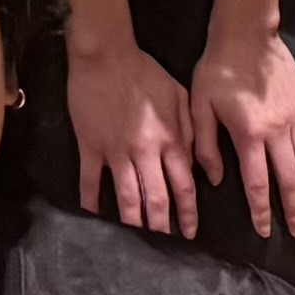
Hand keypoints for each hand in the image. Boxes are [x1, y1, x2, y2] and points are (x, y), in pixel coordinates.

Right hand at [67, 37, 204, 237]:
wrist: (106, 55)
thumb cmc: (146, 72)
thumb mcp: (181, 97)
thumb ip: (194, 132)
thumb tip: (204, 166)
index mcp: (170, 139)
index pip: (183, 185)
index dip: (188, 212)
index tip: (190, 230)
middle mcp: (145, 151)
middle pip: (156, 198)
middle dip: (162, 224)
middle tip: (164, 239)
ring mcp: (116, 151)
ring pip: (126, 196)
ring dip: (132, 219)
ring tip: (136, 233)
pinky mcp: (90, 146)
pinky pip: (90, 181)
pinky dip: (91, 201)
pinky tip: (94, 214)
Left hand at [185, 22, 294, 246]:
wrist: (246, 33)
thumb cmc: (216, 69)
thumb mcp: (199, 107)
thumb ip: (207, 146)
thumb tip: (214, 178)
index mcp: (250, 134)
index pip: (258, 183)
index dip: (263, 210)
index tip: (266, 231)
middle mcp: (278, 130)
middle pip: (291, 179)